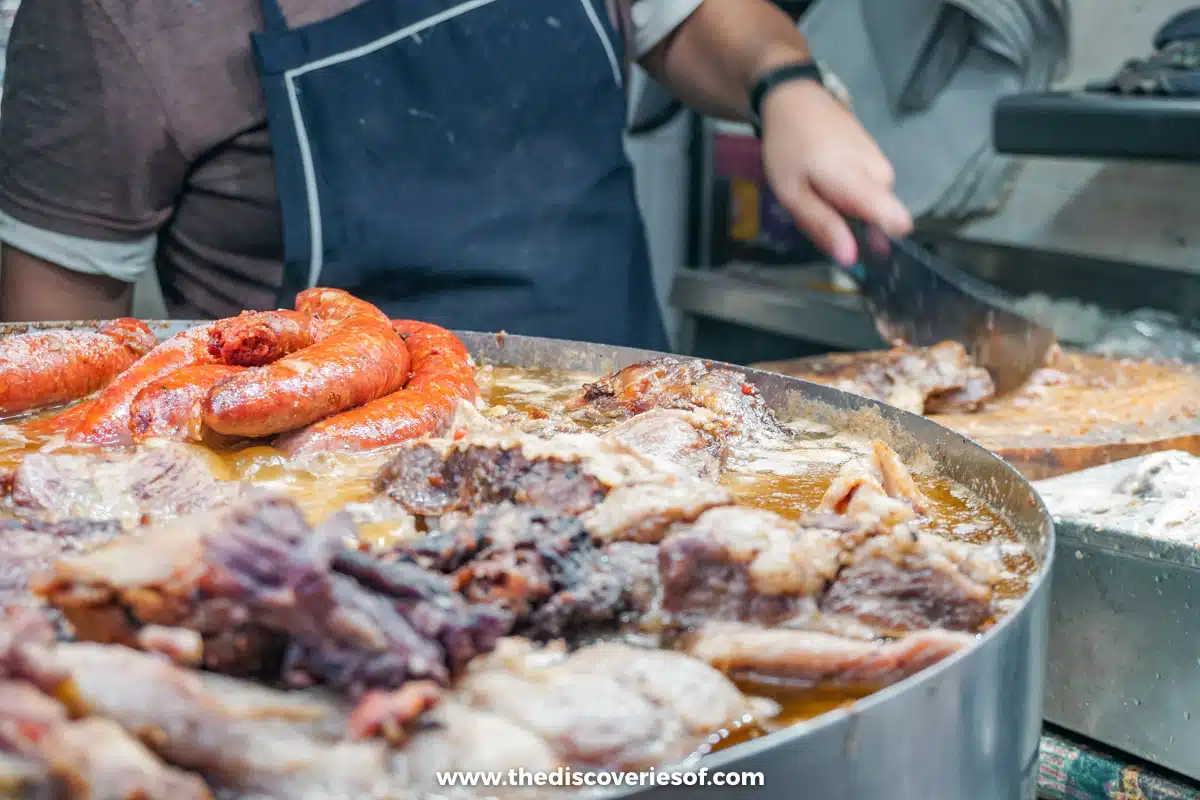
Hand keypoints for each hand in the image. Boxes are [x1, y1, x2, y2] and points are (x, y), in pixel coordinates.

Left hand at [759, 80, 912, 265]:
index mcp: (861, 182)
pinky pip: (871, 188)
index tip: (855, 248)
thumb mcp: (793, 193)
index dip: (881, 243)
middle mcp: (882, 173)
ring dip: (847, 207)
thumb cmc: (789, 146)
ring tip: (818, 191)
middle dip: (850, 224)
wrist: (795, 98)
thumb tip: (850, 258)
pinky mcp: (878, 156)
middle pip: (879, 219)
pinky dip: (850, 191)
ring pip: (874, 204)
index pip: (899, 222)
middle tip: (816, 208)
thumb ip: (823, 225)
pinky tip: (828, 179)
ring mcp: (882, 162)